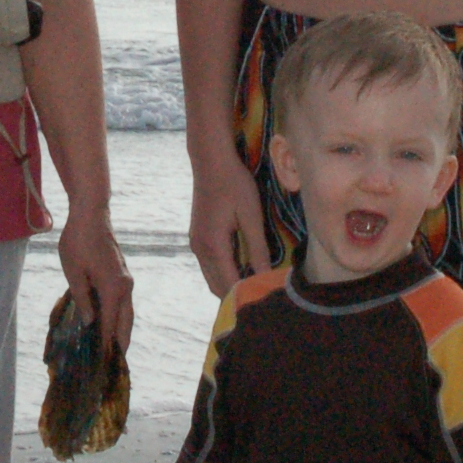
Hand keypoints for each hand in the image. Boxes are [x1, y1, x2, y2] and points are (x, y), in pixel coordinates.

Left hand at [56, 206, 134, 354]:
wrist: (92, 214)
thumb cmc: (78, 241)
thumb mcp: (74, 273)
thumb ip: (82, 300)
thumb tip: (90, 323)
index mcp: (113, 289)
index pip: (111, 325)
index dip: (107, 345)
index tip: (104, 363)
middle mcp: (125, 287)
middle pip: (126, 322)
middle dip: (120, 343)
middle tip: (114, 363)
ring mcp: (126, 280)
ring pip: (127, 312)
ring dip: (121, 330)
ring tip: (112, 348)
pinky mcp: (122, 275)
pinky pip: (123, 302)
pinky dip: (118, 316)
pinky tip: (108, 323)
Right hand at [186, 155, 266, 296]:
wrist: (210, 161)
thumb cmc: (234, 184)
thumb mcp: (251, 216)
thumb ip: (258, 249)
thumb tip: (266, 276)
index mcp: (213, 247)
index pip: (229, 285)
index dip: (247, 296)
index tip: (266, 301)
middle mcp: (200, 250)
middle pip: (217, 287)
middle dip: (238, 296)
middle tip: (262, 296)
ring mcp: (196, 244)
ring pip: (212, 278)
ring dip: (230, 284)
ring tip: (255, 285)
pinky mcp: (197, 237)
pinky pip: (210, 266)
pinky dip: (224, 273)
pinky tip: (243, 268)